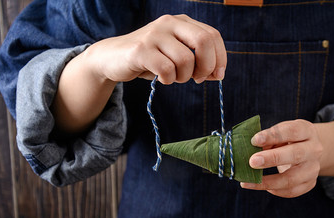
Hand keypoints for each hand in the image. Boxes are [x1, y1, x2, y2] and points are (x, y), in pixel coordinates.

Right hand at [54, 14, 226, 132]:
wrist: (113, 57)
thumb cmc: (151, 59)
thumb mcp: (177, 56)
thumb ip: (198, 61)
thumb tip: (217, 74)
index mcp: (182, 22)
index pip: (212, 35)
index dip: (220, 58)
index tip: (217, 75)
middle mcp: (169, 23)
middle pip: (204, 41)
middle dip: (207, 66)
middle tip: (198, 79)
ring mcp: (155, 34)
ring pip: (186, 60)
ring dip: (184, 76)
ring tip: (174, 77)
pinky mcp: (141, 49)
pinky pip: (166, 69)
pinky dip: (168, 79)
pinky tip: (162, 79)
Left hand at [240, 120, 322, 197]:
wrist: (309, 151)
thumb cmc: (288, 139)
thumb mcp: (280, 132)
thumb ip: (267, 139)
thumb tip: (248, 150)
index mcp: (306, 131)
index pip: (291, 131)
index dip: (272, 136)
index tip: (254, 140)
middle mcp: (314, 149)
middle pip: (296, 154)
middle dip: (272, 158)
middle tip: (252, 162)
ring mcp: (313, 168)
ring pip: (292, 179)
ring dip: (268, 182)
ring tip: (248, 182)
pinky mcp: (310, 183)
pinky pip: (291, 191)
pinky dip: (274, 190)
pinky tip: (261, 186)